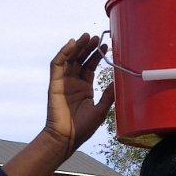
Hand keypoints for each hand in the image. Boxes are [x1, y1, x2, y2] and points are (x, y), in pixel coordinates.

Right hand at [41, 33, 115, 154]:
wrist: (67, 138)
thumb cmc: (83, 128)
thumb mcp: (101, 110)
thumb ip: (109, 95)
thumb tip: (120, 80)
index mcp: (85, 88)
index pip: (90, 66)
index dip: (97, 55)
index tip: (107, 45)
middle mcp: (74, 83)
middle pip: (80, 59)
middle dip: (88, 47)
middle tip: (97, 37)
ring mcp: (63, 82)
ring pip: (69, 58)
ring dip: (78, 46)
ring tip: (87, 37)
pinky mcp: (54, 83)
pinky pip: (57, 64)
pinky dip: (63, 52)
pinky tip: (72, 44)